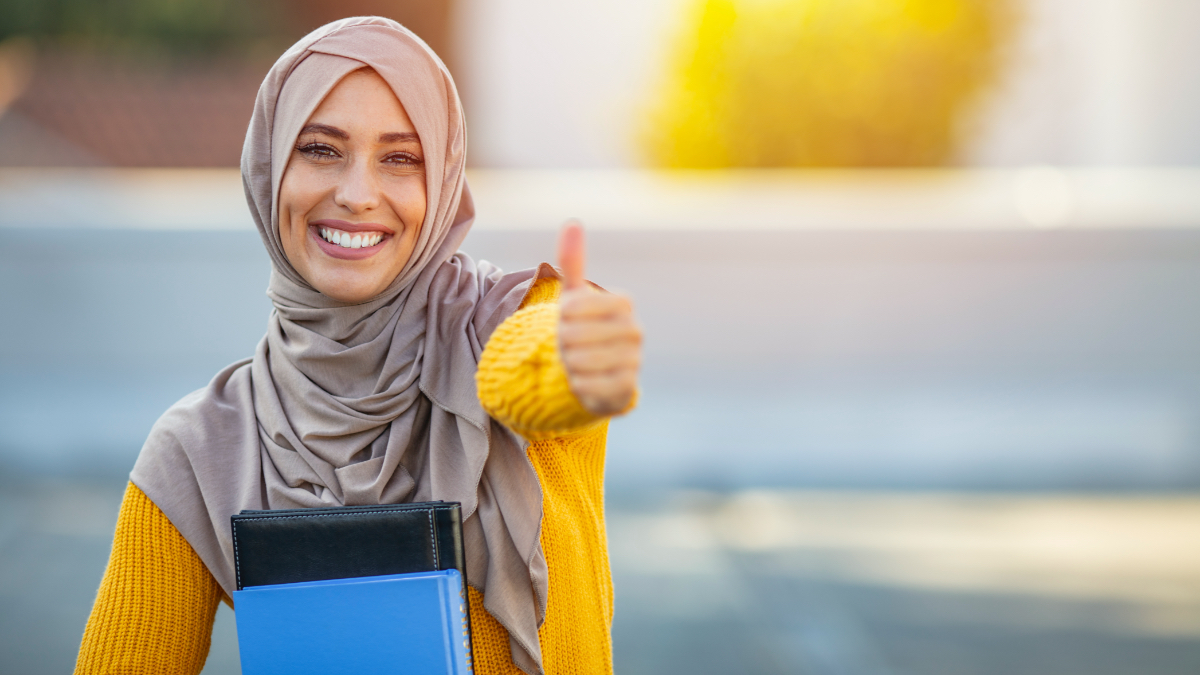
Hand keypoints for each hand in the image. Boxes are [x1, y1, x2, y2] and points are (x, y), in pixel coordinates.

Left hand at [557, 221, 641, 415]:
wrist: (596, 373)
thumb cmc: (583, 328)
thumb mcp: (574, 296)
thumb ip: (573, 261)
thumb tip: (572, 221)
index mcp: (625, 303)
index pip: (575, 305)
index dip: (562, 315)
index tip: (569, 320)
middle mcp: (635, 330)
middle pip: (574, 334)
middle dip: (562, 342)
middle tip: (570, 345)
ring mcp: (635, 360)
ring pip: (579, 361)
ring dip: (567, 363)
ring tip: (575, 362)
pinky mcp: (627, 389)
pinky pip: (587, 385)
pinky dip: (577, 384)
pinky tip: (582, 381)